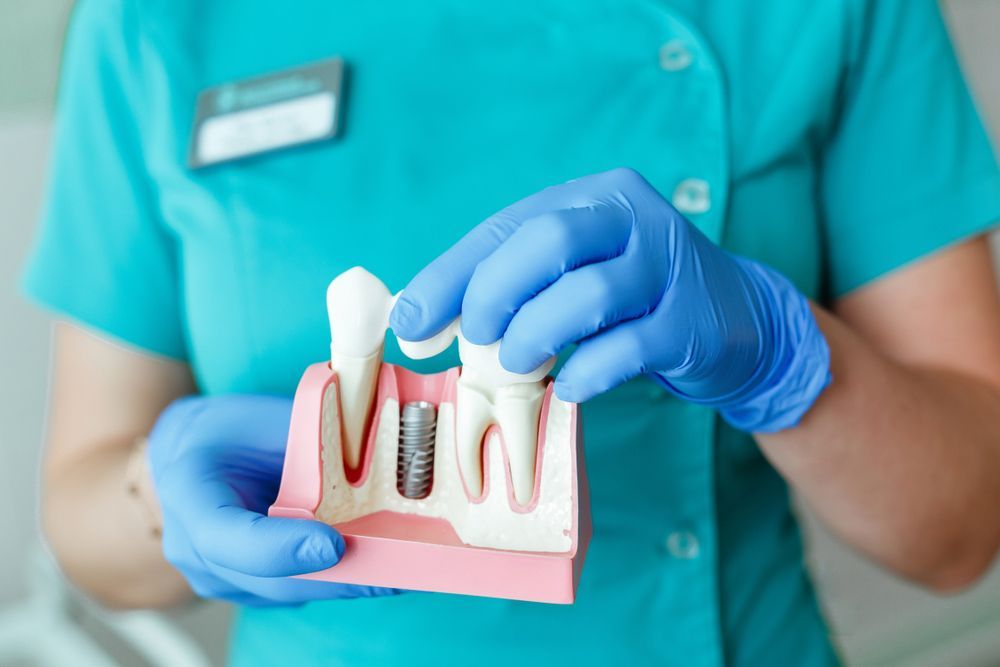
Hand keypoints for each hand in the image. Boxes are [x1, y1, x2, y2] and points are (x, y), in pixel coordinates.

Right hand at [148, 395, 397, 605]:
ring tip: (402, 568)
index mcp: (189, 490)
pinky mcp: (245, 589)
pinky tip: (380, 566)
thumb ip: (308, 438)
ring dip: (344, 583)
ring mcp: (216, 576)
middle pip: (267, 580)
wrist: (191, 455)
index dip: (280, 548)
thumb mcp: (263, 418)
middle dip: (337, 578)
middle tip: (396, 571)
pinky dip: (336, 580)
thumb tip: (376, 440)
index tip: (333, 546)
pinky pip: (295, 591)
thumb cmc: (229, 432)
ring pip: (287, 593)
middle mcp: (192, 547)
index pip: (226, 536)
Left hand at [390, 168, 829, 431]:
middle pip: (549, 239)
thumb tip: (419, 321)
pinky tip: (571, 387)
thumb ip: (509, 287)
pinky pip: (628, 348)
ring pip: (589, 292)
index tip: (411, 323)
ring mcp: (668, 267)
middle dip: (496, 293)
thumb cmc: (634, 297)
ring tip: (518, 365)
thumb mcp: (574, 274)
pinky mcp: (692, 323)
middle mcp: (632, 217)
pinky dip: (587, 371)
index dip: (451, 276)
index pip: (506, 226)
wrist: (738, 319)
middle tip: (478, 338)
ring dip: (537, 334)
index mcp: (591, 197)